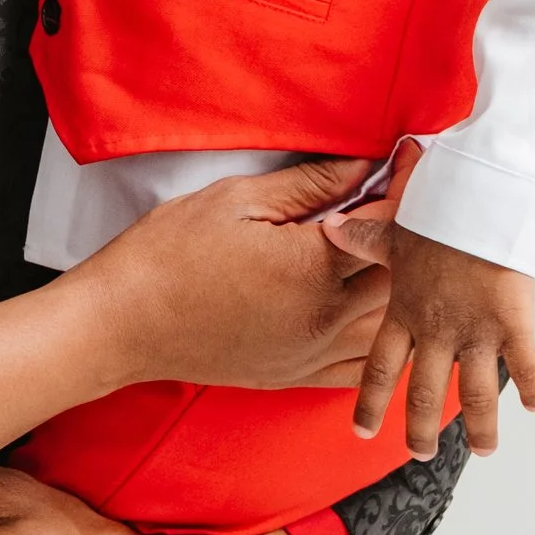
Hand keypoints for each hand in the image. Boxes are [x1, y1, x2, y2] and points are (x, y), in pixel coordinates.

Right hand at [89, 154, 391, 396]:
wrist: (120, 325)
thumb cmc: (165, 256)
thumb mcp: (235, 201)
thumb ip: (309, 185)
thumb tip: (362, 166)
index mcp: (312, 268)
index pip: (386, 221)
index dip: (408, 185)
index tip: (414, 157)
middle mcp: (324, 318)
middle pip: (402, 274)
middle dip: (413, 231)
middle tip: (413, 197)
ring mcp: (312, 354)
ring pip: (392, 324)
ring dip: (404, 286)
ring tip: (404, 251)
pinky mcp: (295, 377)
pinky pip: (362, 366)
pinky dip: (384, 340)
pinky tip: (384, 316)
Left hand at [353, 223, 534, 459]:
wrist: (480, 200)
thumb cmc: (436, 212)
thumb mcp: (393, 233)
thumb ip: (363, 241)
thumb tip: (331, 229)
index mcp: (405, 313)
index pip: (378, 369)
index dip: (369, 403)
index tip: (362, 432)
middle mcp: (437, 331)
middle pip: (424, 393)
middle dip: (420, 430)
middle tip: (419, 454)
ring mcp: (476, 330)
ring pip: (475, 394)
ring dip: (480, 427)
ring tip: (485, 450)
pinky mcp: (514, 321)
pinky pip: (525, 365)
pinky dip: (533, 388)